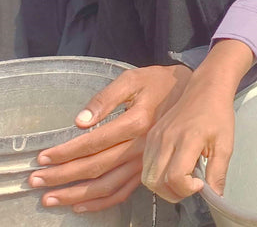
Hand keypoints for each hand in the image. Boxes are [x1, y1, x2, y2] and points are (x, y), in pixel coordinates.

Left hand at [29, 64, 190, 213]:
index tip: (44, 157)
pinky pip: (123, 192)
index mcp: (136, 122)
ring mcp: (145, 161)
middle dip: (62, 176)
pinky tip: (81, 206)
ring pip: (107, 186)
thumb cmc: (159, 82)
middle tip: (36, 179)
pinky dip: (101, 204)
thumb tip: (81, 122)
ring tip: (51, 199)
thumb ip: (106, 98)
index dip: (66, 152)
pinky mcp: (148, 169)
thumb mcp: (134, 79)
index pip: (94, 142)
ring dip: (76, 195)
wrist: (191, 91)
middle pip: (96, 167)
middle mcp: (141, 146)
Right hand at [141, 39, 254, 202]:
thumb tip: (215, 197)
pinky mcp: (151, 136)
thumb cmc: (217, 113)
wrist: (206, 88)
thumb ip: (219, 172)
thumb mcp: (225, 143)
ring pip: (147, 177)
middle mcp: (166, 139)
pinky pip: (145, 165)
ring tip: (182, 179)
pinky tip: (172, 168)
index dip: (187, 189)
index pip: (175, 177)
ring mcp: (155, 137)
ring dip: (163, 187)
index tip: (200, 184)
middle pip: (157, 182)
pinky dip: (156, 174)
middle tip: (190, 186)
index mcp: (187, 138)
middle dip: (173, 193)